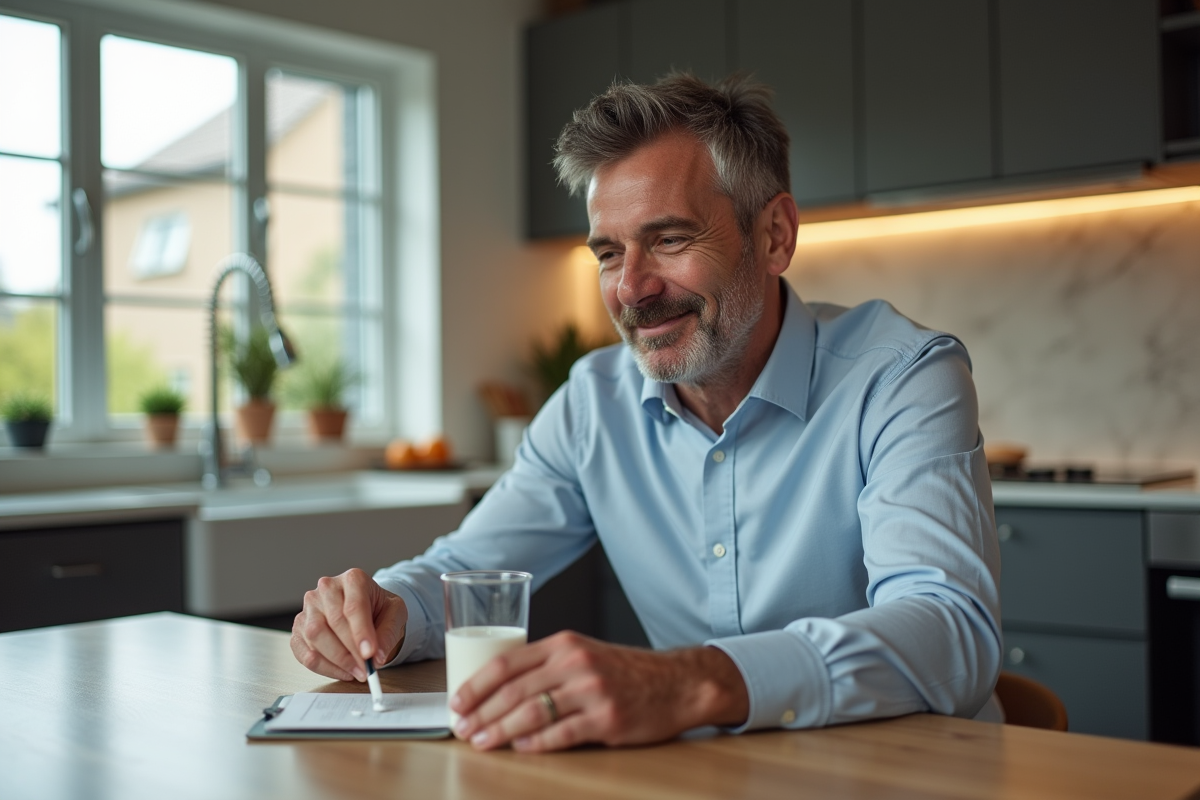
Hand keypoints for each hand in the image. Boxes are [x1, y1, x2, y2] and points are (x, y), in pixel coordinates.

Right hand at [291, 568, 406, 681]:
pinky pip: (303, 651)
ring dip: (337, 661)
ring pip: (315, 636)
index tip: (370, 654)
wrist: (367, 609)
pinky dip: (323, 667)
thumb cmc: (379, 608)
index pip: (354, 607)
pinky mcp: (298, 627)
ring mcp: (309, 607)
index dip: (361, 633)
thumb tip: (377, 657)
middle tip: (367, 669)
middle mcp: (327, 588)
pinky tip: (342, 671)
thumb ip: (388, 633)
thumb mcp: (395, 614)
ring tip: (357, 671)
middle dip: (351, 651)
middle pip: (333, 622)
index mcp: (353, 579)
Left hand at [450, 631, 748, 752]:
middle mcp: (575, 663)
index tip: (458, 702)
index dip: (477, 684)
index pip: (507, 662)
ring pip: (533, 712)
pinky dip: (536, 743)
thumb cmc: (625, 671)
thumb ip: (547, 666)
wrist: (677, 682)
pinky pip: (562, 733)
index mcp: (564, 644)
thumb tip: (499, 691)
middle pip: (514, 690)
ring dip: (501, 731)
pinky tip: (521, 749)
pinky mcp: (607, 718)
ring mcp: (592, 691)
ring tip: (482, 742)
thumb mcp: (584, 653)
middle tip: (462, 729)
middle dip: (482, 712)